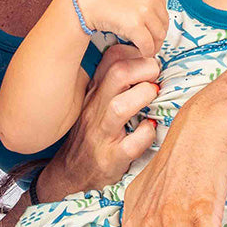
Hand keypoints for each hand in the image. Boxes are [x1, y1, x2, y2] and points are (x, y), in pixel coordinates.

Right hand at [41, 43, 160, 196]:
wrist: (70, 174)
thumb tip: (150, 66)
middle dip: (145, 68)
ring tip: (154, 98)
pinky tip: (150, 130)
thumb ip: (116, 84)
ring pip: (120, 107)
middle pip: (117, 74)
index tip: (150, 60)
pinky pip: (130, 145)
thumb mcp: (97, 103)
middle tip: (157, 77)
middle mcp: (96, 109)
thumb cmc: (92, 135)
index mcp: (96, 92)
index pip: (111, 58)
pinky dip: (146, 135)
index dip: (135, 52)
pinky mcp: (110, 159)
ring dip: (144, 97)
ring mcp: (102, 135)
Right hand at [77, 0, 167, 58]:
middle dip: (158, 36)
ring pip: (159, 36)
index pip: (163, 9)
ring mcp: (143, 9)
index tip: (153, 31)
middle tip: (151, 44)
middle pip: (163, 23)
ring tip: (145, 49)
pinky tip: (140, 52)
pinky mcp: (135, 24)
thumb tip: (149, 11)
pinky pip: (148, 45)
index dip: (158, 23)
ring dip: (153, 45)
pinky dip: (146, 51)